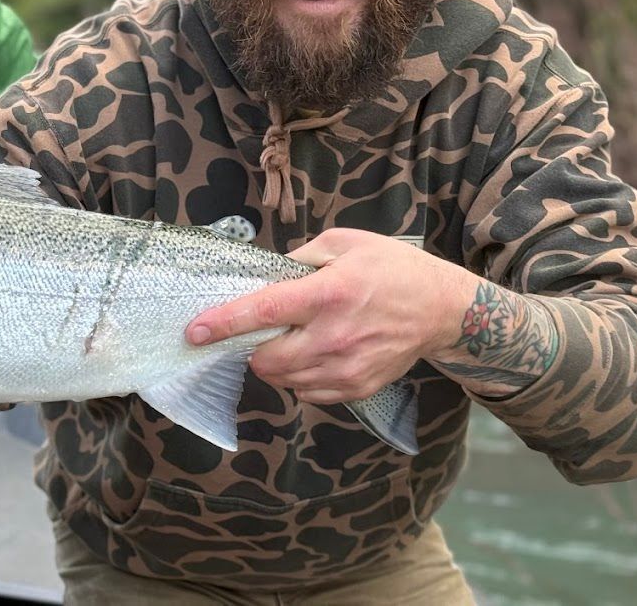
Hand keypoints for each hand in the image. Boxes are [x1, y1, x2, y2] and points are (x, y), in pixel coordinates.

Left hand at [186, 228, 475, 403]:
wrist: (442, 309)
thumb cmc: (392, 269)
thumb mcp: (345, 243)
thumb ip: (299, 258)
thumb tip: (266, 276)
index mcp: (328, 293)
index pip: (264, 311)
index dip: (224, 322)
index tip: (194, 331)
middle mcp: (335, 336)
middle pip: (266, 359)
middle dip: (253, 346)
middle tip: (265, 328)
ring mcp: (347, 368)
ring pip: (284, 380)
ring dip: (275, 363)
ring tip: (296, 338)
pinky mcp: (357, 388)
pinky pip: (307, 393)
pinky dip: (299, 377)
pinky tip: (315, 353)